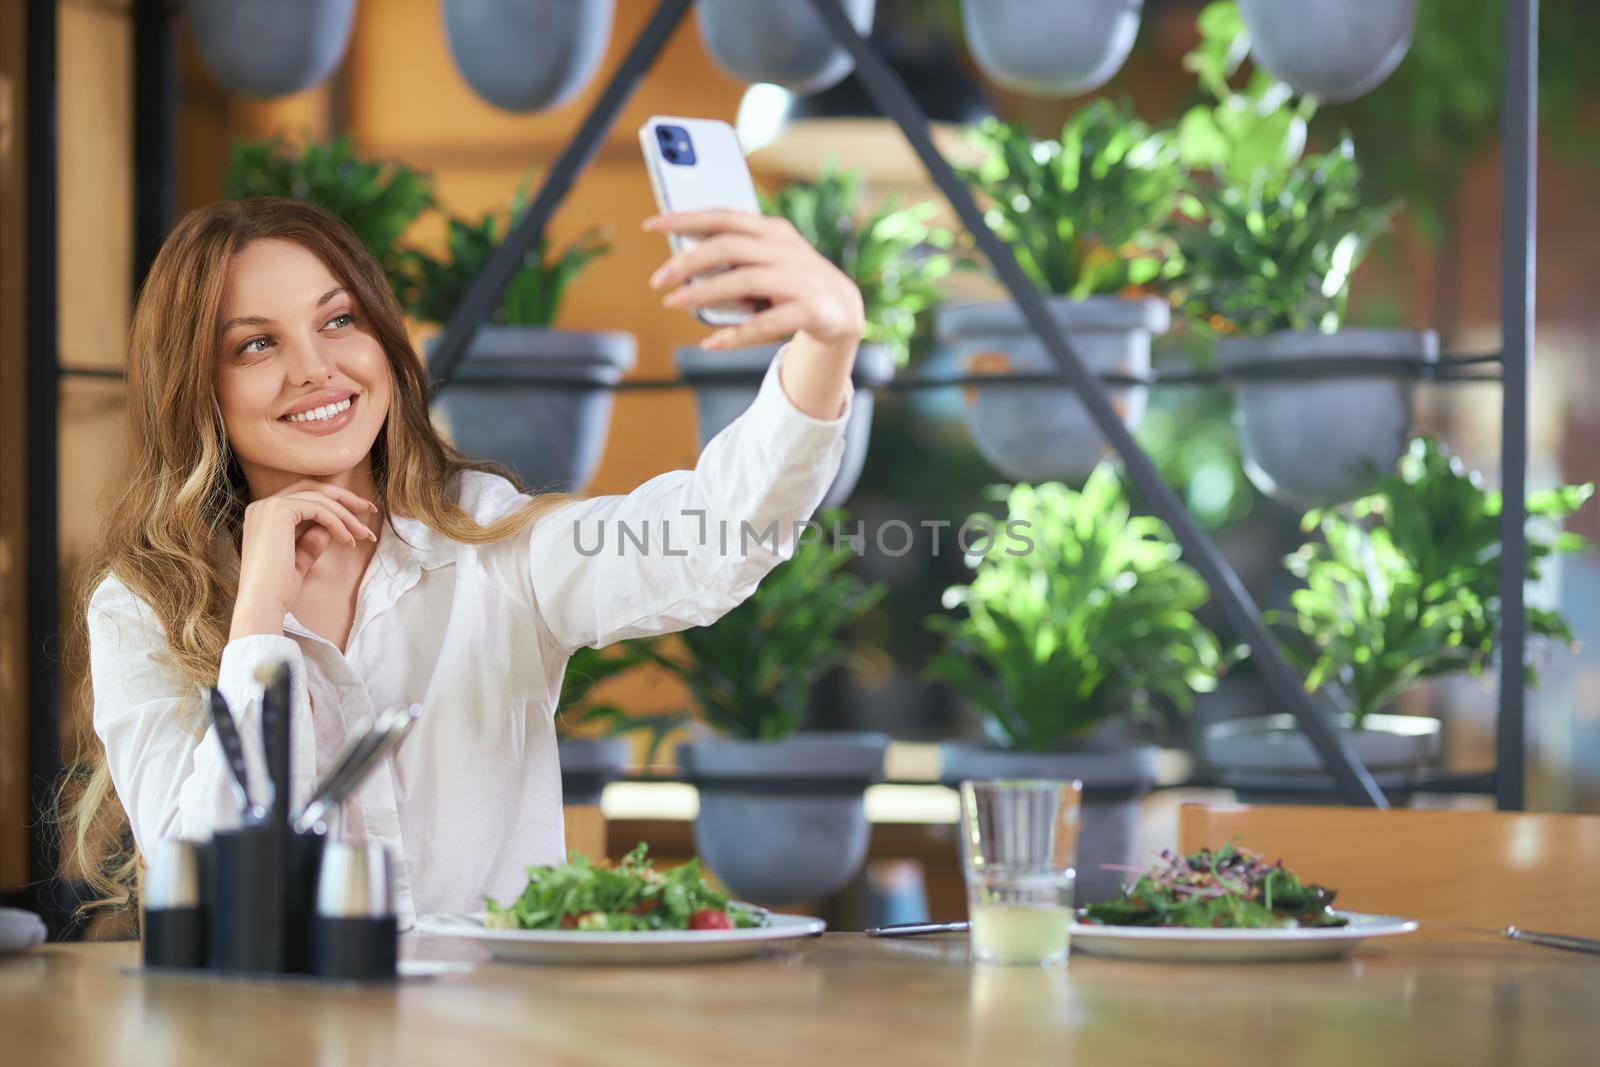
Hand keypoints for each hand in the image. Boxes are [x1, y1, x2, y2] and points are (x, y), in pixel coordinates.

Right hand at [230, 480, 378, 639]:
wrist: (263, 602)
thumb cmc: (278, 589)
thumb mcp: (299, 560)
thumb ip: (310, 542)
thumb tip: (327, 529)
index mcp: (264, 515)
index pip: (304, 496)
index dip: (333, 502)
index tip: (358, 516)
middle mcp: (262, 505)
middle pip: (312, 487)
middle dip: (344, 497)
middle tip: (369, 509)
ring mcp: (268, 506)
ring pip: (319, 497)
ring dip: (346, 515)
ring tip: (363, 534)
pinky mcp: (278, 511)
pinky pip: (319, 508)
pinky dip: (338, 522)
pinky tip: (348, 539)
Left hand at [645, 210, 865, 353]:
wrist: (843, 309)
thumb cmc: (791, 282)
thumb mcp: (766, 259)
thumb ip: (733, 254)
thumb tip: (680, 261)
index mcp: (772, 230)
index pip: (723, 216)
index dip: (685, 219)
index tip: (650, 225)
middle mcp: (787, 250)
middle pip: (729, 247)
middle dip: (688, 262)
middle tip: (658, 280)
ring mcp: (801, 280)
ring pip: (744, 281)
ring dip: (704, 293)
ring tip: (674, 304)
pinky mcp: (811, 311)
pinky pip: (766, 324)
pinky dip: (735, 335)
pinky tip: (710, 343)